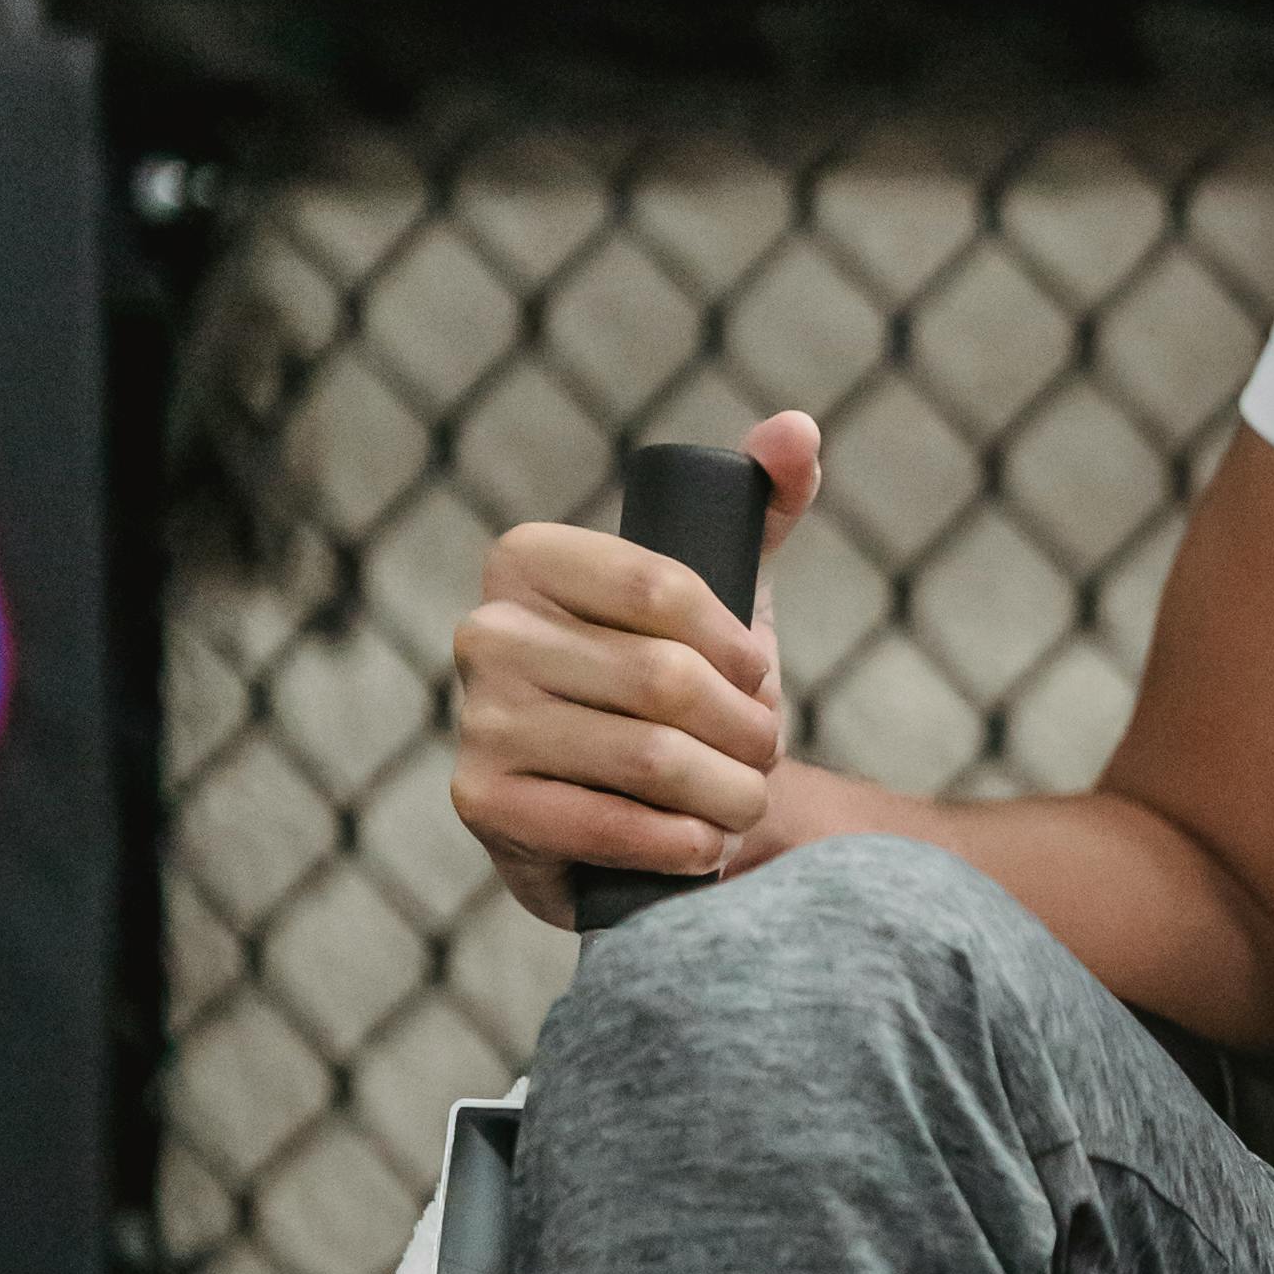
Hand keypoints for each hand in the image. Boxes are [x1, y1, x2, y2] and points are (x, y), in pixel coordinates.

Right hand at [452, 410, 823, 929]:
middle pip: (665, 679)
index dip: (738, 645)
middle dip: (746, 730)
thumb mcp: (725, 585)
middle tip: (763, 754)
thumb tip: (797, 428)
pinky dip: (682, 845)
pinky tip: (703, 846)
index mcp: (528, 557)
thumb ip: (763, 501)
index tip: (760, 677)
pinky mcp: (482, 803)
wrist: (632, 809)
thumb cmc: (683, 683)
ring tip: (743, 799)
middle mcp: (486, 631)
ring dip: (730, 792)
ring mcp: (476, 720)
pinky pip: (611, 827)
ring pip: (652, 758)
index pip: (662, 586)